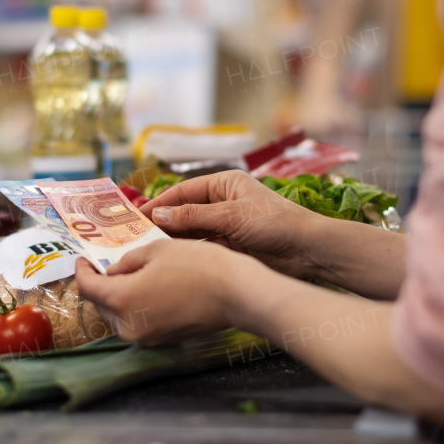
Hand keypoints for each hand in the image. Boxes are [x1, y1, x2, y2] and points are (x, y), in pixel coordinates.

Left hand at [75, 239, 260, 344]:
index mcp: (121, 300)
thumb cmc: (198, 266)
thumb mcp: (156, 250)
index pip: (88, 288)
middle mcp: (128, 326)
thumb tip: (114, 271)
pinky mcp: (162, 341)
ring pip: (119, 316)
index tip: (83, 259)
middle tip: (105, 264)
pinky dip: (136, 307)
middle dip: (100, 284)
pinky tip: (148, 289)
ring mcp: (146, 337)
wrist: (235, 292)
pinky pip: (138, 322)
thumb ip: (127, 262)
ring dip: (118, 297)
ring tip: (129, 275)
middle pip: (101, 305)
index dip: (82, 271)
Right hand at [141, 170, 324, 279]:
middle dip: (164, 222)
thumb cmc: (274, 223)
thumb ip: (194, 217)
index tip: (137, 216)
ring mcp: (226, 225)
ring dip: (174, 239)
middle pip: (185, 211)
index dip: (161, 202)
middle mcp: (223, 202)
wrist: (307, 250)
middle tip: (136, 236)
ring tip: (148, 250)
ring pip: (192, 231)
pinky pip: (203, 246)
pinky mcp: (231, 246)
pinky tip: (170, 259)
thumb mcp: (231, 216)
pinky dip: (188, 252)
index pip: (184, 191)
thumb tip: (160, 214)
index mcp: (225, 184)